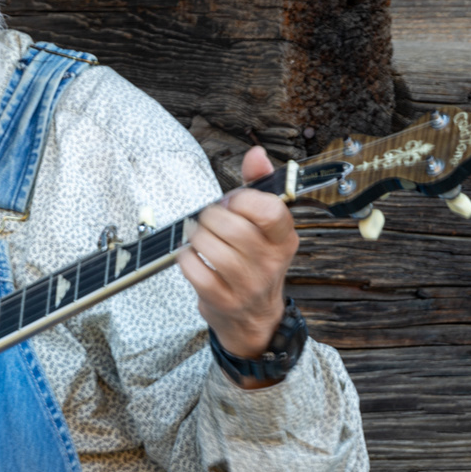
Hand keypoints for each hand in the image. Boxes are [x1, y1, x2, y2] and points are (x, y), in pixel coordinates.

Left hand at [179, 146, 298, 386]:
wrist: (254, 319)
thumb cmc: (254, 263)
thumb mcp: (264, 226)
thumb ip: (259, 186)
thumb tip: (256, 153)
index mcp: (284, 238)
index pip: (270, 209)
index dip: (243, 199)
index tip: (233, 203)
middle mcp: (270, 262)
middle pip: (233, 227)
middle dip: (212, 217)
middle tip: (210, 221)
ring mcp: (247, 285)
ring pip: (210, 246)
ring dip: (197, 236)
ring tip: (200, 238)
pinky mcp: (223, 300)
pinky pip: (195, 269)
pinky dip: (186, 258)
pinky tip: (193, 257)